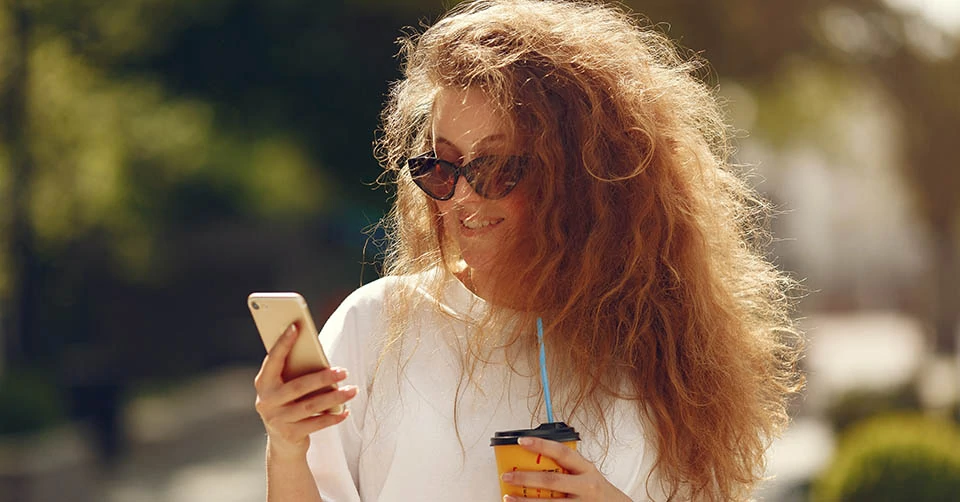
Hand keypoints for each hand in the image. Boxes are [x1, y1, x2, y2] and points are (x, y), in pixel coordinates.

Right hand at [254, 323, 357, 458]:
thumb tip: (319, 357)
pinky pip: (316, 424)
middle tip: (344, 371)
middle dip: (324, 378)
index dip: (283, 343)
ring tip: (352, 390)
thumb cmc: (289, 405)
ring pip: (311, 406)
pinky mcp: (289, 435)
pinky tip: (346, 411)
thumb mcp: (285, 389)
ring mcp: (277, 420)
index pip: (273, 360)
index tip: (296, 326)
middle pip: (298, 386)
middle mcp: (266, 401)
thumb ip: (295, 374)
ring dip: (335, 397)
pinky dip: (333, 417)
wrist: (282, 444)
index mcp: (263, 383)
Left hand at [500, 437, 631, 501]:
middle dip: (525, 478)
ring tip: (508, 497)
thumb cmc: (598, 490)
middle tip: (506, 476)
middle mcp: (586, 487)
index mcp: (587, 469)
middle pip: (551, 482)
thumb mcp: (588, 473)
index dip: (541, 445)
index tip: (522, 441)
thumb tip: (535, 459)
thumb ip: (568, 467)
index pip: (562, 452)